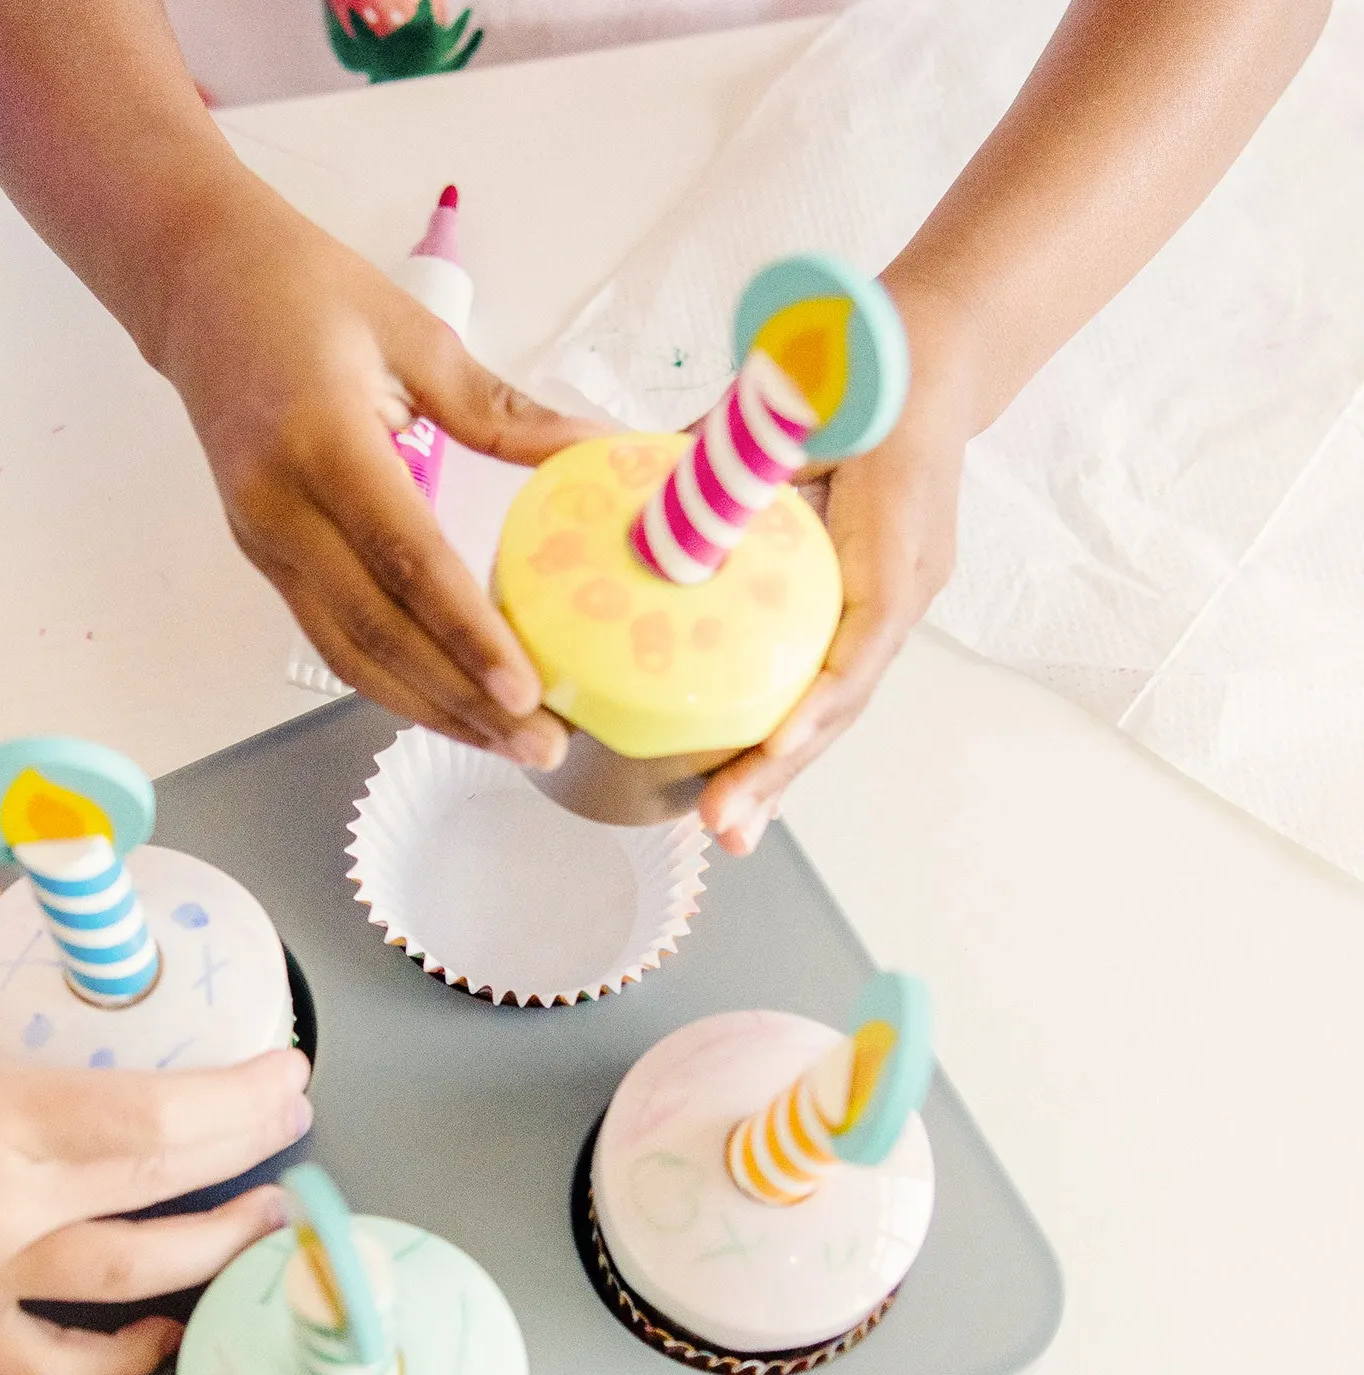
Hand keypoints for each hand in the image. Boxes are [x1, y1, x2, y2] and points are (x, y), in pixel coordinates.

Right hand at [154, 187, 595, 765]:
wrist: (195, 284)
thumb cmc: (302, 290)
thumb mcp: (415, 334)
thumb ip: (502, 410)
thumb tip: (595, 445)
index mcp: (322, 441)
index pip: (405, 561)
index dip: (467, 634)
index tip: (525, 689)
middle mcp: (281, 506)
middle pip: (378, 633)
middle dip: (463, 700)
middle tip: (541, 743)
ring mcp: (265, 540)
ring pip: (350, 655)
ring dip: (431, 711)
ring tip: (506, 743)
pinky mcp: (264, 557)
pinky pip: (332, 638)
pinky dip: (393, 683)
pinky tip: (449, 706)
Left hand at [698, 290, 979, 855]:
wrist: (921, 353)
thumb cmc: (856, 374)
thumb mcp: (790, 410)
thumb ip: (726, 466)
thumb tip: (644, 521)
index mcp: (892, 552)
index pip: (858, 650)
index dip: (813, 707)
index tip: (771, 751)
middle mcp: (896, 594)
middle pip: (839, 704)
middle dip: (782, 772)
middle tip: (724, 829)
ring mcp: (882, 607)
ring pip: (831, 706)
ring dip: (781, 770)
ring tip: (727, 830)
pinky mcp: (859, 608)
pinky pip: (819, 681)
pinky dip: (781, 730)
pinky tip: (739, 774)